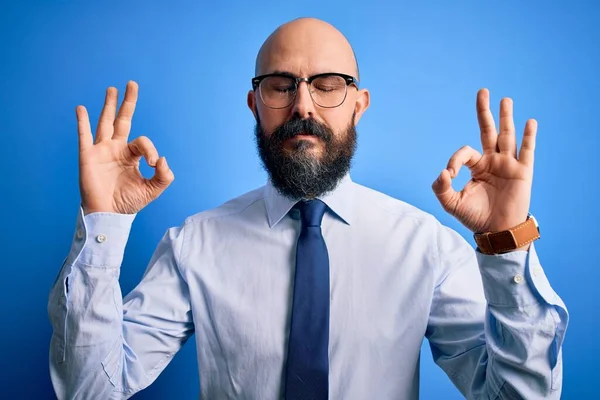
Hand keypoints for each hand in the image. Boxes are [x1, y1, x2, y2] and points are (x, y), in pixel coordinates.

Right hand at [77, 81, 173, 214]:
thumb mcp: (153, 190)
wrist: (109, 215)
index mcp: (132, 155)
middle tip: (132, 84)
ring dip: (108, 105)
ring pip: (105, 123)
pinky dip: (82, 122)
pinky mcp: (88, 157)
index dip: (151, 150)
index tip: (154, 164)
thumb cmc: (128, 203)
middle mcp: (116, 149)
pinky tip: (81, 108)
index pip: (143, 142)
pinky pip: (84, 136)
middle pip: (122, 120)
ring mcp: (101, 151)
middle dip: (127, 103)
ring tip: (112, 89)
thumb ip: (164, 176)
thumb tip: (162, 160)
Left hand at [432, 88, 535, 233]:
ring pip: (507, 136)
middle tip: (483, 91)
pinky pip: (526, 151)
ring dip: (506, 118)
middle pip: (488, 131)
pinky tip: (529, 122)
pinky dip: (528, 137)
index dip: (454, 160)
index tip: (449, 175)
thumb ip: (441, 189)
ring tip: (505, 100)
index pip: (465, 152)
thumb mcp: (452, 204)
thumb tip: (442, 172)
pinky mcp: (523, 172)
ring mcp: (508, 165)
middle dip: (485, 112)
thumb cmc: (475, 217)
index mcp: (476, 166)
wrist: (497, 231)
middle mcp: (493, 161)